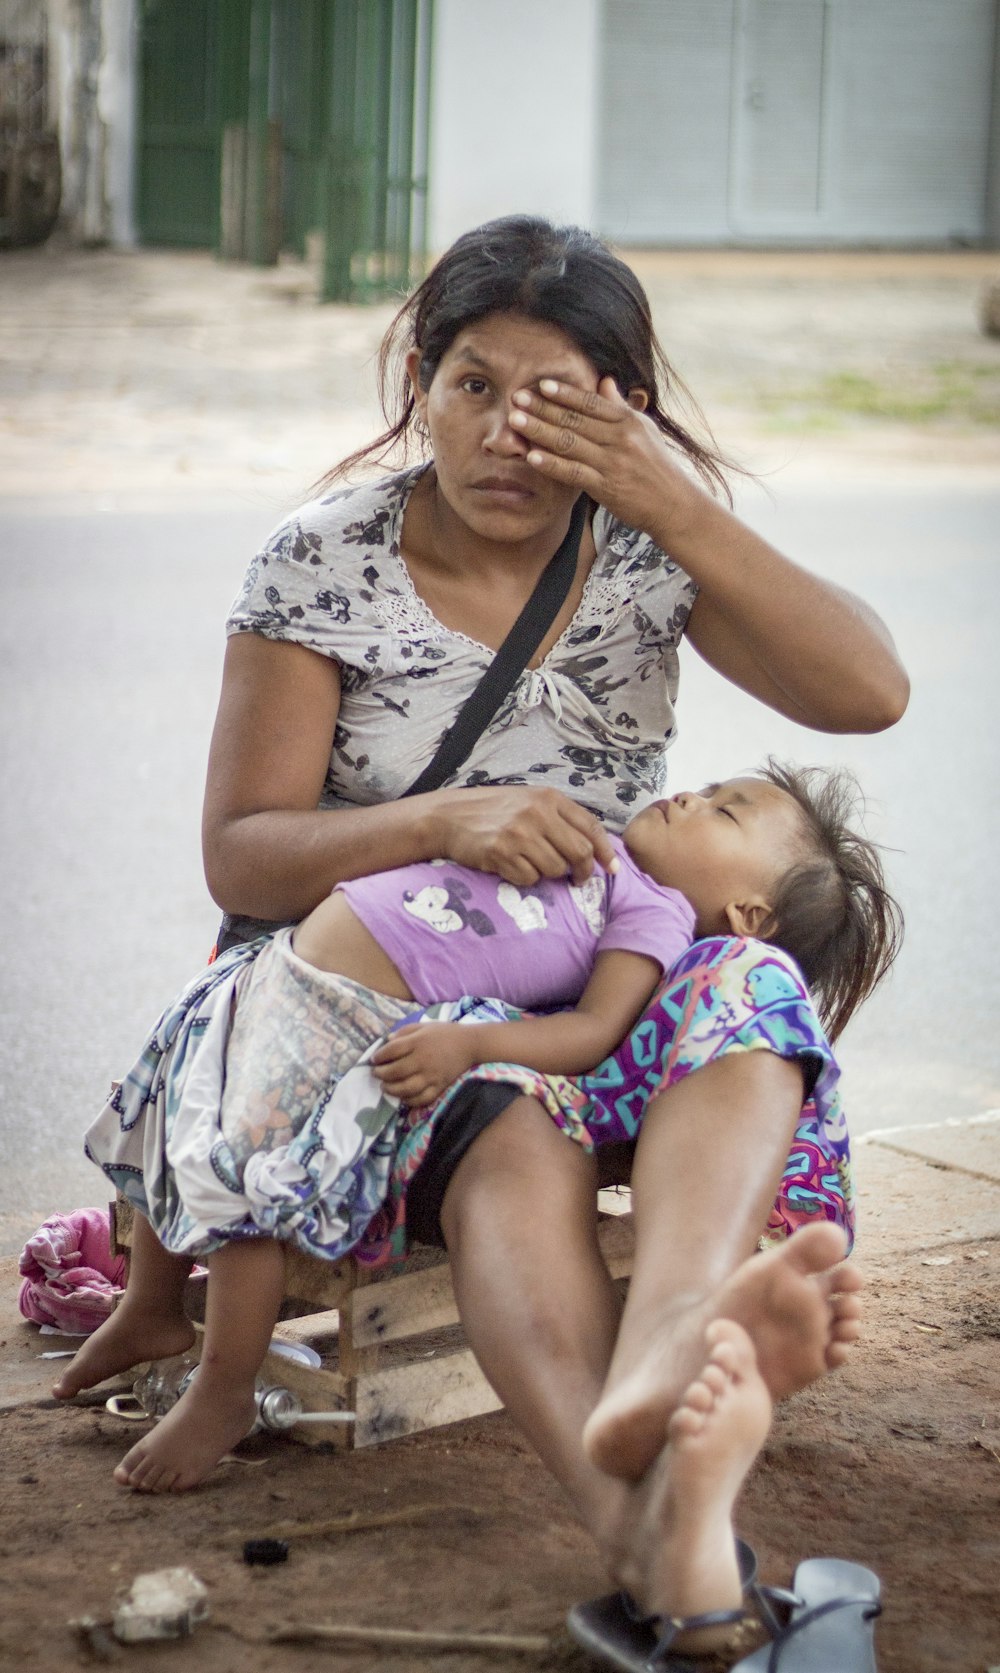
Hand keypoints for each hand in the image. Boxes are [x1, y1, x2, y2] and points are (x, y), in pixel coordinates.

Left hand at [372, 1021, 476, 1107]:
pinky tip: (402, 1096)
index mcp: (417, 1042)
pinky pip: (422, 1098)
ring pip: (406, 1088)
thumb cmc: (444, 1033)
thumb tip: (386, 1041)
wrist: (470, 1044)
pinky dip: (409, 1100)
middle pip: (395, 1071)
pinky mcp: (439, 1086)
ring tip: (385, 1087)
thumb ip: (404, 1032)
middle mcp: (423, 1060)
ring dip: (391, 1089)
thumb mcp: (423, 1026)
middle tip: (376, 1074)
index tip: (374, 1059)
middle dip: (381, 1074)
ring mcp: (431, 1076)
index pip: (392, 1051)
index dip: (379, 1056)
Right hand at [431, 785, 617, 887]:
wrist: (450, 816)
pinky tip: (511, 867)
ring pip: (555, 869)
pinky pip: (529, 878)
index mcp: (549, 798)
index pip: (590, 826)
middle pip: (579, 852)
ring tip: (531, 864)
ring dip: (548, 874)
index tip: (612, 868)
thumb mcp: (530, 802)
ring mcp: (519, 833)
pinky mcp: (501, 852)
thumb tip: (595, 849)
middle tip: (578, 880)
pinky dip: (524, 878)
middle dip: (583, 871)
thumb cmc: (494, 811)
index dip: (605, 851)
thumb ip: (560, 819)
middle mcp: (537, 813)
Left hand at [508, 376, 703, 545]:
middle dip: (542, 407)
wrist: (674, 503)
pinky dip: (552, 464)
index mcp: (628, 421)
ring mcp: (612, 463)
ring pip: (570, 443)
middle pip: (574, 419)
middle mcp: (620, 439)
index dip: (565, 393)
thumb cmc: (657, 465)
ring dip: (540, 431)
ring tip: (515, 420)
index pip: (591, 402)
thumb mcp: (643, 429)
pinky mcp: (607, 487)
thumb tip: (604, 380)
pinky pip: (574, 473)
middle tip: (516, 396)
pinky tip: (532, 457)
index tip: (540, 384)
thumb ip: (620, 406)